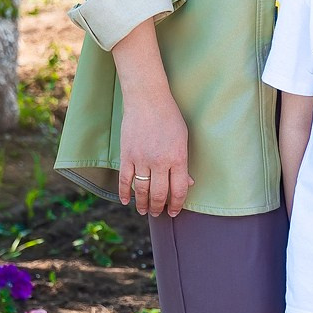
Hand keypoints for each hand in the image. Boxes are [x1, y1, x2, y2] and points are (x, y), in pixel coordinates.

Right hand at [118, 89, 192, 216]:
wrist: (147, 100)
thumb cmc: (169, 117)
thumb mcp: (183, 139)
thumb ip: (184, 163)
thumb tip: (188, 183)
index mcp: (177, 158)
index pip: (179, 190)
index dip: (177, 204)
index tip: (174, 212)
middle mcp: (159, 162)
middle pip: (160, 194)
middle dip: (159, 207)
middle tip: (158, 213)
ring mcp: (141, 159)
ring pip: (142, 191)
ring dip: (143, 204)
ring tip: (144, 211)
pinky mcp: (126, 155)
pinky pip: (124, 180)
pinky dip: (125, 193)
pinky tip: (126, 201)